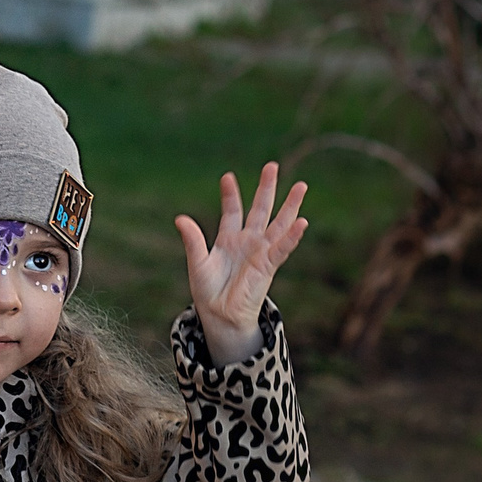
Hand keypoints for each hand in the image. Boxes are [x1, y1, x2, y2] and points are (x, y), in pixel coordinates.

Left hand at [176, 162, 307, 365]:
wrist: (219, 315)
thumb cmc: (208, 290)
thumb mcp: (197, 262)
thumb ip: (192, 240)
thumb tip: (180, 218)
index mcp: (228, 238)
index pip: (232, 210)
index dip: (230, 194)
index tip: (227, 177)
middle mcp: (247, 241)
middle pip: (260, 209)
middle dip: (266, 188)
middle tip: (272, 166)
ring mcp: (260, 251)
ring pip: (278, 224)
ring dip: (290, 206)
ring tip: (301, 186)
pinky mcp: (268, 265)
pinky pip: (282, 248)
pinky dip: (292, 236)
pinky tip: (301, 221)